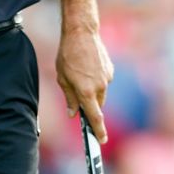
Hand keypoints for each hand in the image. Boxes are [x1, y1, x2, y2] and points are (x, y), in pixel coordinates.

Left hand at [56, 28, 113, 142]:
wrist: (82, 33)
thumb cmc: (68, 55)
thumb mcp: (62, 78)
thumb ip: (69, 98)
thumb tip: (73, 113)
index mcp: (86, 91)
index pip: (95, 116)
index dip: (98, 130)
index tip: (101, 140)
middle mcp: (100, 87)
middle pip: (97, 105)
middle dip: (89, 105)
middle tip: (78, 95)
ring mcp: (107, 78)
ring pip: (101, 93)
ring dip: (92, 91)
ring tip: (80, 74)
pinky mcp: (110, 70)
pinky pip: (104, 82)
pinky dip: (96, 80)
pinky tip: (87, 67)